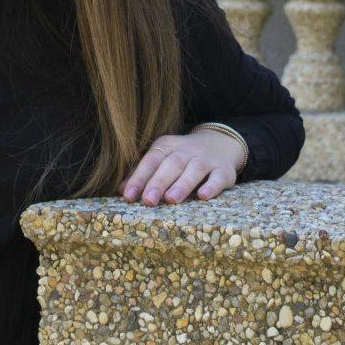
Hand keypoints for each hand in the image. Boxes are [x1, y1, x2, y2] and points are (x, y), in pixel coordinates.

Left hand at [118, 128, 245, 205]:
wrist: (219, 144)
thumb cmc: (182, 158)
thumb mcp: (162, 159)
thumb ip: (143, 174)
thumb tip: (121, 190)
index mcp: (166, 146)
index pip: (150, 160)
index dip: (139, 177)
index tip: (129, 196)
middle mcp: (186, 151)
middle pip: (171, 165)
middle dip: (158, 183)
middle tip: (148, 201)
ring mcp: (206, 160)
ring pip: (194, 170)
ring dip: (182, 184)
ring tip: (171, 199)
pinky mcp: (223, 171)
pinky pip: (218, 178)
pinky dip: (211, 187)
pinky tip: (202, 196)